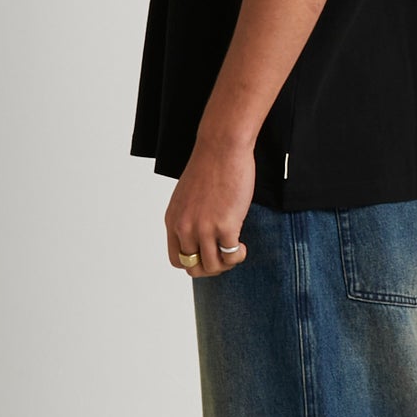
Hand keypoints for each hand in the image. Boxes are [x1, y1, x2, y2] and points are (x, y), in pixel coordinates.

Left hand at [166, 137, 253, 276]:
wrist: (222, 148)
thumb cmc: (210, 167)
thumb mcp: (187, 197)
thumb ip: (189, 218)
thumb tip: (201, 239)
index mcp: (173, 221)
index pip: (176, 260)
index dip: (194, 263)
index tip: (208, 254)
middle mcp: (185, 228)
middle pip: (194, 268)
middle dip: (211, 267)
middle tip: (224, 255)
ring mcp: (204, 228)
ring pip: (213, 267)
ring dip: (226, 264)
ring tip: (235, 250)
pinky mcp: (225, 226)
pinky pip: (231, 256)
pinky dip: (238, 255)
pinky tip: (242, 245)